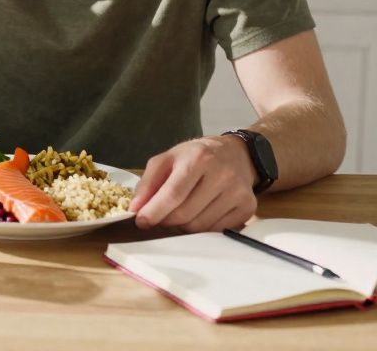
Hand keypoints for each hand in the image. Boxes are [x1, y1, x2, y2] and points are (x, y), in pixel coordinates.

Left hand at [129, 136, 258, 231]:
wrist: (236, 154)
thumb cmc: (196, 156)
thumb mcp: (167, 159)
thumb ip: (148, 182)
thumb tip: (136, 209)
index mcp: (199, 158)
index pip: (173, 194)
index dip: (154, 211)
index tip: (141, 221)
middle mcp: (222, 175)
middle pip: (185, 214)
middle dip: (166, 220)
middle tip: (160, 216)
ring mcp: (237, 192)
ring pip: (200, 226)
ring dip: (182, 225)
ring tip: (180, 211)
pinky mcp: (247, 208)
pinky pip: (216, 230)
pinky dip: (202, 228)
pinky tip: (199, 213)